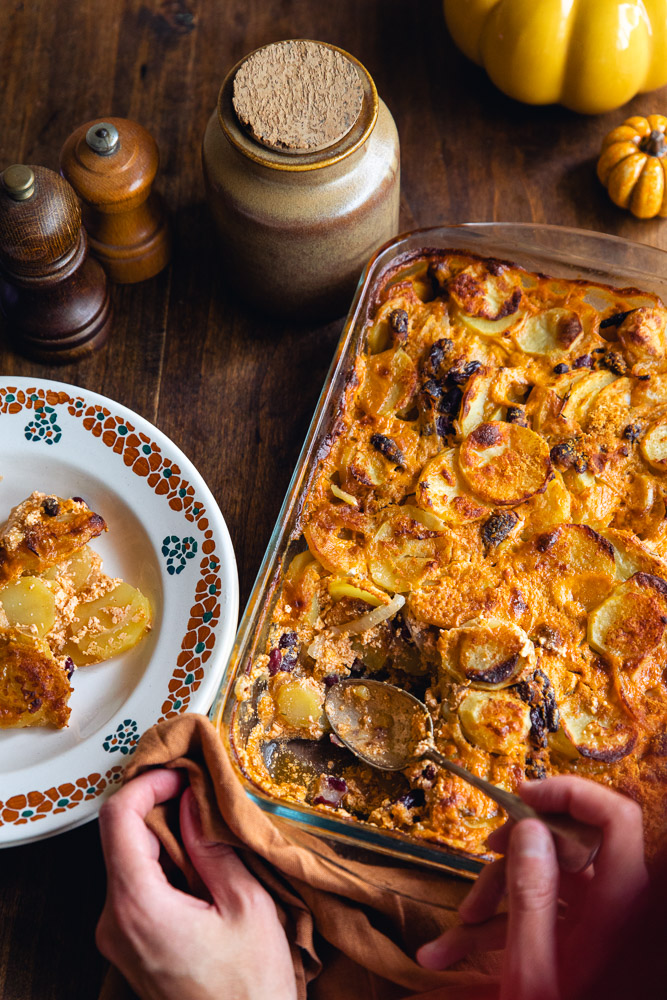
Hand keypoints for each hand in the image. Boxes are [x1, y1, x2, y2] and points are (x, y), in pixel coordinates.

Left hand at [96, 769, 296, 999]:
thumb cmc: (250, 989)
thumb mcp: (247, 905)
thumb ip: (214, 847)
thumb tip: (194, 800)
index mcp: (137, 907)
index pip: (117, 818)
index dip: (148, 782)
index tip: (182, 773)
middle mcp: (112, 922)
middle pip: (120, 836)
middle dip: (159, 805)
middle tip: (202, 793)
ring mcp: (116, 938)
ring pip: (127, 859)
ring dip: (164, 834)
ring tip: (209, 830)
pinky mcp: (127, 946)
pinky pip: (134, 886)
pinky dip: (162, 862)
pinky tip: (199, 866)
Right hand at [416, 776, 647, 999]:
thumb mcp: (532, 968)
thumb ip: (532, 892)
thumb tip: (528, 828)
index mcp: (618, 908)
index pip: (616, 816)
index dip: (570, 793)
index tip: (521, 795)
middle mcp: (613, 910)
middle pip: (569, 846)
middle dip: (515, 853)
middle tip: (483, 857)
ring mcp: (595, 927)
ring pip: (546, 880)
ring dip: (496, 896)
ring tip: (457, 930)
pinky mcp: (575, 943)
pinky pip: (538, 914)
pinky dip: (499, 926)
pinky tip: (452, 951)